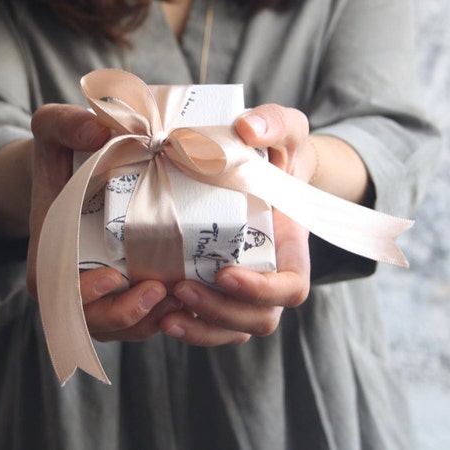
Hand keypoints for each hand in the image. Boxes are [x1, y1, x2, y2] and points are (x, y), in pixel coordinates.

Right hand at [27, 104, 179, 341]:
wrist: (73, 173)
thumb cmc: (62, 155)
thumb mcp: (52, 128)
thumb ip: (62, 123)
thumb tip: (96, 129)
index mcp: (47, 257)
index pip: (58, 293)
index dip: (84, 296)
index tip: (113, 277)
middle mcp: (71, 287)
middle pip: (96, 322)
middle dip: (128, 316)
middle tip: (162, 291)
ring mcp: (102, 297)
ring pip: (126, 328)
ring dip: (154, 320)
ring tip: (185, 297)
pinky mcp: (128, 296)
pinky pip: (146, 321)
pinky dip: (168, 317)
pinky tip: (194, 299)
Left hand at [159, 104, 313, 344]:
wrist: (255, 164)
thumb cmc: (275, 149)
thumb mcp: (283, 127)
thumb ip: (274, 122)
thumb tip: (247, 129)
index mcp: (291, 245)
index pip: (291, 288)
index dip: (262, 290)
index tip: (224, 273)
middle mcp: (270, 274)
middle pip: (259, 318)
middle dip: (221, 312)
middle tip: (182, 289)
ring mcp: (244, 287)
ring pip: (232, 328)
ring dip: (201, 327)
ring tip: (164, 314)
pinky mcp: (216, 289)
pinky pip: (209, 324)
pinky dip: (188, 327)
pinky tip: (158, 315)